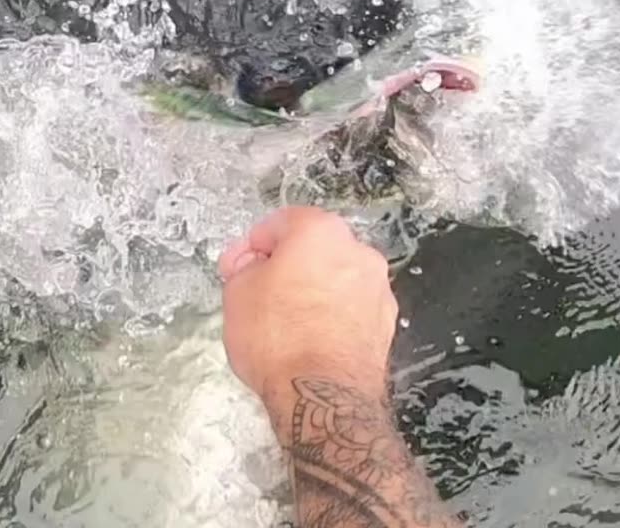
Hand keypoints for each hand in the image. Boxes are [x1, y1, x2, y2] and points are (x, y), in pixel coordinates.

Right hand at [218, 206, 397, 424]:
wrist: (322, 396)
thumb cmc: (278, 339)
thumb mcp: (236, 292)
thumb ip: (245, 267)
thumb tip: (255, 269)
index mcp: (320, 232)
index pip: (278, 223)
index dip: (248, 246)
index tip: (234, 267)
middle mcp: (357, 252)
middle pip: (311, 248)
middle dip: (282, 265)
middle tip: (254, 290)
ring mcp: (376, 289)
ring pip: (332, 278)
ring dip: (307, 290)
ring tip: (280, 321)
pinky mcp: (384, 324)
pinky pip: (348, 308)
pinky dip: (328, 315)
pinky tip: (306, 339)